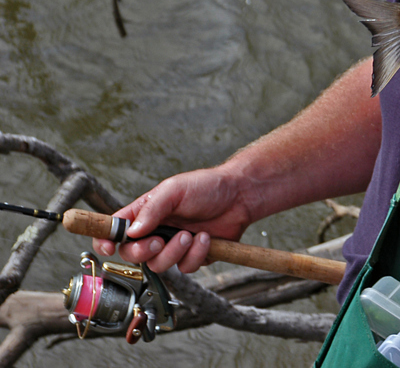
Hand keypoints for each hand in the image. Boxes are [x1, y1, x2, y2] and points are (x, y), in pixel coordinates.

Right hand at [91, 166, 251, 273]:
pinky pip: (186, 268)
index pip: (113, 231)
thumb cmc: (206, 186)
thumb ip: (151, 210)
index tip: (108, 247)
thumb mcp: (175, 190)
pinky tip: (206, 238)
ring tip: (191, 234)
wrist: (240, 196)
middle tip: (160, 240)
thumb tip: (131, 231)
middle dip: (143, 252)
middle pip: (132, 255)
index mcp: (144, 213)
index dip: (105, 241)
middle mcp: (155, 231)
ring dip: (175, 252)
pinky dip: (196, 255)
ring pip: (159, 265)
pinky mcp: (193, 257)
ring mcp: (173, 246)